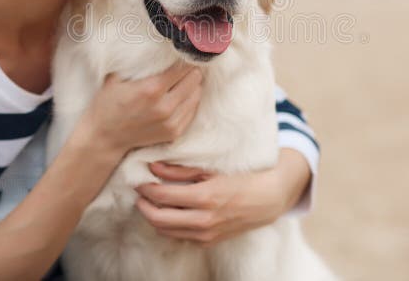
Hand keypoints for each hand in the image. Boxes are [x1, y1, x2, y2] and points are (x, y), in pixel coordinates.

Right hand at [80, 63, 202, 156]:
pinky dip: (191, 100)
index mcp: (151, 89)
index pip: (182, 67)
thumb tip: (157, 46)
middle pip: (194, 80)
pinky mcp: (174, 133)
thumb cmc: (108, 103)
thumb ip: (137, 62)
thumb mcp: (116, 77)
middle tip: (187, 64)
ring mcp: (171, 122)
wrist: (105, 137)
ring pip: (196, 95)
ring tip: (186, 78)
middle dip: (191, 70)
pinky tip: (183, 94)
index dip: (185, 58)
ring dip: (193, 85)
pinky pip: (193, 111)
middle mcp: (165, 107)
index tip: (184, 53)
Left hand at [134, 149, 311, 246]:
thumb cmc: (242, 178)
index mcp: (205, 197)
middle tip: (140, 193)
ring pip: (166, 232)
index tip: (139, 180)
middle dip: (143, 206)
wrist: (268, 199)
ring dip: (154, 217)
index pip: (162, 197)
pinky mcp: (209, 242)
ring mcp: (206, 235)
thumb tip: (153, 167)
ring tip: (151, 202)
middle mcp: (204, 220)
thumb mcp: (212, 169)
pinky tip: (170, 212)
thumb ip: (181, 170)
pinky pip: (180, 237)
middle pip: (158, 219)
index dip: (145, 189)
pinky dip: (169, 226)